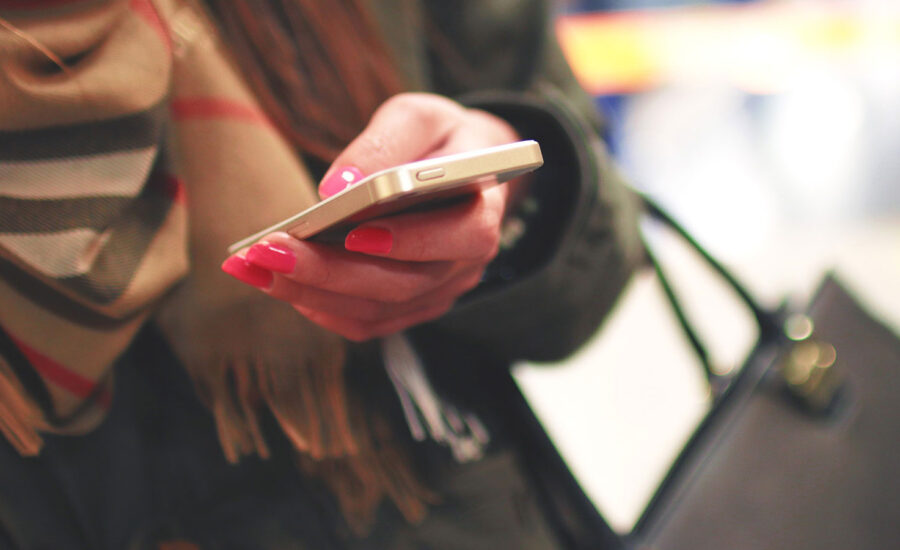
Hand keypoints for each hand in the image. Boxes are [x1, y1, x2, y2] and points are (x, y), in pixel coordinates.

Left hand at [222, 93, 520, 340]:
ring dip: (312, 293)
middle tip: (270, 251)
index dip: (410, 240)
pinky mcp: (412, 306)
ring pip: (377, 310)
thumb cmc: (439, 138)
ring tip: (256, 266)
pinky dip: (321, 307)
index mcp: (483, 211)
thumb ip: (386, 143)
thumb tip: (337, 187)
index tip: (353, 231)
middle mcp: (466, 264)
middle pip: (403, 284)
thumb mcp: (418, 117)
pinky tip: (280, 284)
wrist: (459, 168)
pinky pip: (366, 322)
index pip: (460, 237)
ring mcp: (439, 291)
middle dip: (331, 272)